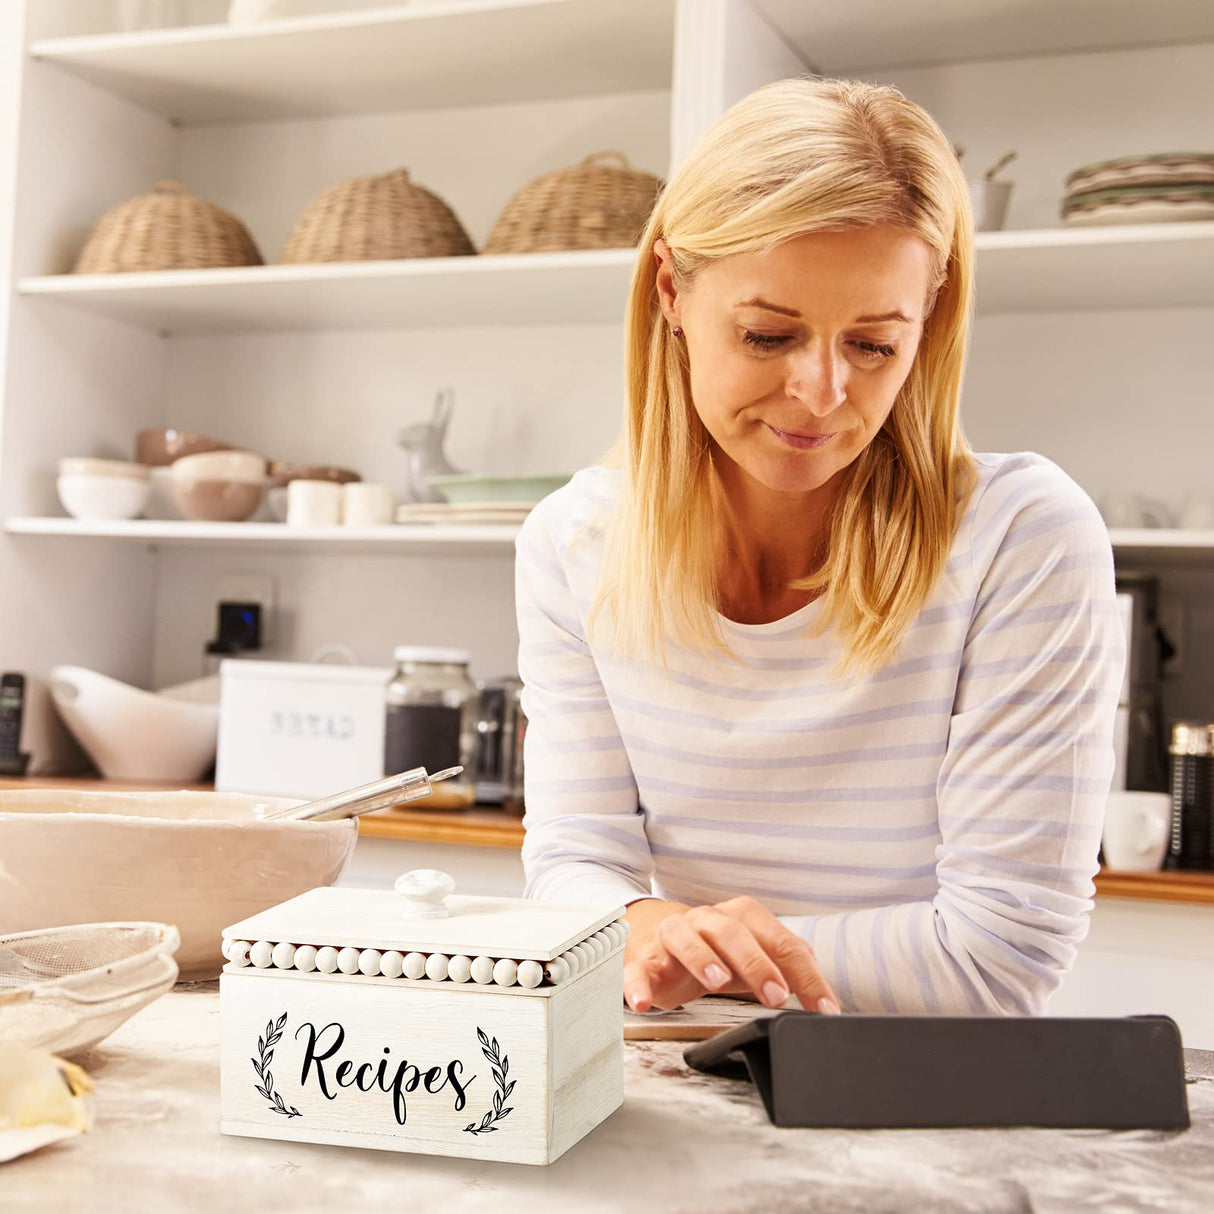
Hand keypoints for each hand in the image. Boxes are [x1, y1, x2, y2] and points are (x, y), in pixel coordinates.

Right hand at [622, 896, 840, 1014]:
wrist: (654, 937)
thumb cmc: (711, 950)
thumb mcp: (751, 954)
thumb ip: (783, 961)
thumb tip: (819, 979)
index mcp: (739, 918)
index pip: (779, 942)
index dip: (805, 975)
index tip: (824, 1008)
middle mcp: (706, 920)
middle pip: (733, 932)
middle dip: (757, 963)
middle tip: (777, 995)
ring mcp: (672, 936)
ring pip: (685, 937)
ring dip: (702, 957)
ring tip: (716, 981)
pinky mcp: (643, 959)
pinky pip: (637, 968)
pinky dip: (637, 984)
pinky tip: (643, 1002)